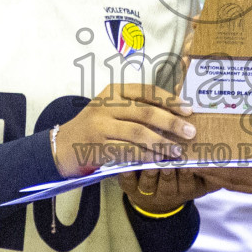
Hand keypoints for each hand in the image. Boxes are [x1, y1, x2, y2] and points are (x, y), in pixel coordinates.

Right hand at [54, 84, 195, 177]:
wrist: (61, 147)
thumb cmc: (94, 129)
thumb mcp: (111, 110)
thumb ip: (136, 110)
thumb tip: (173, 117)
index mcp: (114, 91)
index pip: (147, 91)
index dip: (170, 100)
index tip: (189, 109)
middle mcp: (106, 104)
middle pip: (146, 111)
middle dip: (171, 122)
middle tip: (190, 131)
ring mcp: (100, 124)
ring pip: (139, 132)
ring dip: (162, 142)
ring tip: (177, 150)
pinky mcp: (97, 145)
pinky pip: (128, 150)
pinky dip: (146, 155)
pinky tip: (158, 160)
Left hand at [120, 165, 219, 214]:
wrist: (156, 203)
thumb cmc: (182, 182)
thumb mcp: (202, 182)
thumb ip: (214, 172)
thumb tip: (233, 158)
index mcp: (186, 189)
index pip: (188, 181)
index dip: (188, 172)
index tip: (189, 162)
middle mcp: (167, 193)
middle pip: (168, 181)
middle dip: (169, 171)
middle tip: (169, 159)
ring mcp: (147, 191)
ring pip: (148, 181)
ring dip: (149, 171)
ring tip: (149, 158)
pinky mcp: (129, 189)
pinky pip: (126, 181)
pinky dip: (125, 172)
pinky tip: (125, 161)